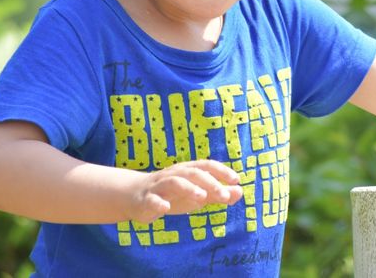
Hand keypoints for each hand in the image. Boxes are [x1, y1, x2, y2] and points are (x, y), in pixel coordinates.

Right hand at [126, 160, 242, 223]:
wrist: (134, 195)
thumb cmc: (171, 194)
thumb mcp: (196, 193)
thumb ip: (217, 194)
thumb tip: (240, 192)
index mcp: (187, 171)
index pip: (206, 166)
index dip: (221, 171)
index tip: (236, 179)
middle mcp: (174, 175)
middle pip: (193, 173)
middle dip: (210, 182)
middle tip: (224, 195)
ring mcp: (159, 186)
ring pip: (174, 182)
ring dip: (188, 188)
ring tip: (202, 197)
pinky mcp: (145, 199)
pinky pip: (151, 199)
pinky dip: (158, 203)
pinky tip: (165, 209)